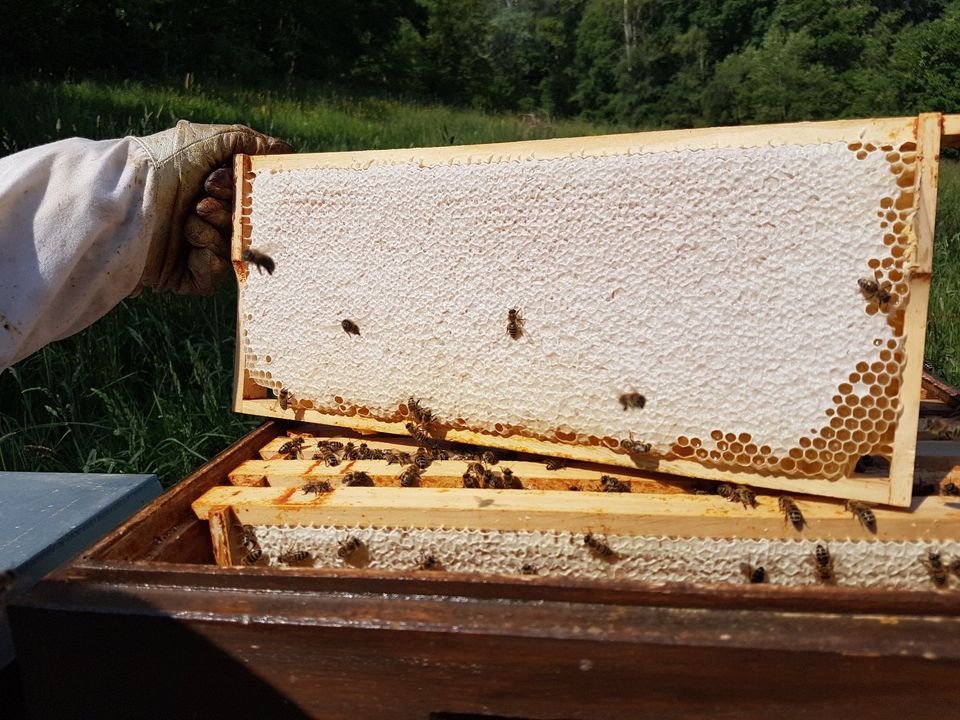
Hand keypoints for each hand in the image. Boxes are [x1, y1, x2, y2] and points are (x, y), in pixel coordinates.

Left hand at [134, 121, 291, 294]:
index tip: (218, 180)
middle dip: (229, 211)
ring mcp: (195, 250)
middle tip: (204, 198)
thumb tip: (287, 150)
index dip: (243, 191)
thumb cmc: (160, 164)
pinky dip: (209, 259)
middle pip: (244, 225)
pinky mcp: (186, 277)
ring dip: (216, 232)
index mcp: (211, 192)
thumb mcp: (205, 140)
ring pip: (234, 250)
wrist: (121, 201)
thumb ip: (247, 142)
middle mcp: (205, 220)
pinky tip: (190, 244)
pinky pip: (217, 276)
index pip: (248, 198)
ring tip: (190, 218)